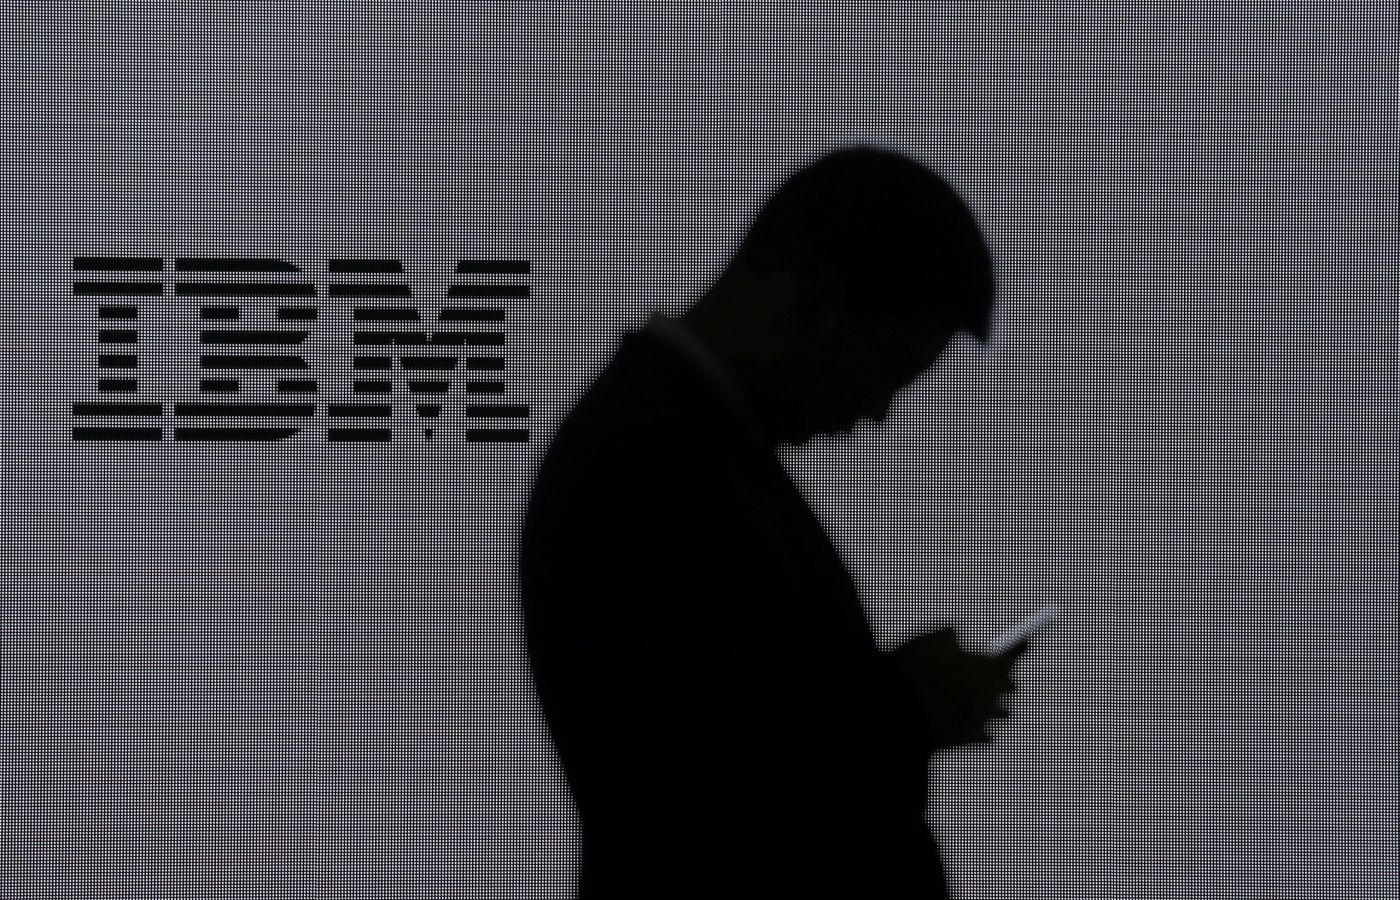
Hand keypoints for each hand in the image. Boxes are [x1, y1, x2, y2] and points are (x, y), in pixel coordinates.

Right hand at [890, 627, 1025, 750]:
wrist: (895, 714)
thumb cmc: (913, 671)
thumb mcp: (929, 642)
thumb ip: (949, 638)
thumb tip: (954, 636)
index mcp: (988, 667)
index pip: (1014, 653)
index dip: (1018, 645)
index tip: (1023, 640)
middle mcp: (993, 694)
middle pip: (1008, 684)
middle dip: (999, 677)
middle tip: (982, 669)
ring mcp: (984, 719)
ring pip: (999, 711)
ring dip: (988, 703)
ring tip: (967, 696)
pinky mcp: (971, 739)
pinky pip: (984, 733)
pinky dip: (975, 727)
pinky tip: (961, 720)